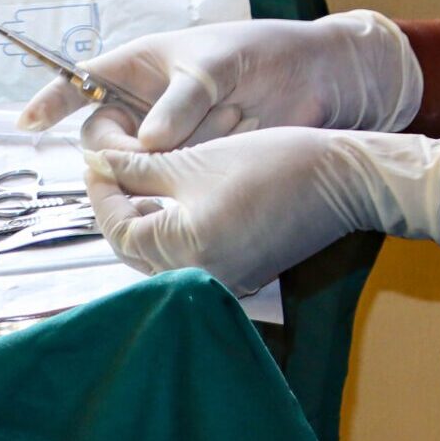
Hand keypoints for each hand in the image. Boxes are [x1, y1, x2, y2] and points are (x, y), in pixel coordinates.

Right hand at [19, 11, 424, 151]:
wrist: (317, 78)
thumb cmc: (262, 52)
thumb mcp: (218, 65)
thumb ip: (183, 100)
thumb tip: (149, 142)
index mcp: (138, 67)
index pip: (80, 82)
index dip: (50, 101)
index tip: (27, 122)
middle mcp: (144, 105)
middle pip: (105, 139)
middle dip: (123, 149)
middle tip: (155, 150)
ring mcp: (168, 137)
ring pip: (142, 164)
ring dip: (172, 157)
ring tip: (222, 125)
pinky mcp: (194, 162)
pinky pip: (176, 178)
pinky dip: (195, 170)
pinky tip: (229, 147)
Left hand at [81, 127, 439, 295]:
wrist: (343, 181)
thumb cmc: (278, 164)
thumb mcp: (196, 160)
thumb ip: (139, 167)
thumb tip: (98, 162)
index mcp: (185, 248)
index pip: (117, 226)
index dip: (101, 190)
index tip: (95, 159)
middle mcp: (201, 276)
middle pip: (135, 249)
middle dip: (119, 208)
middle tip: (111, 170)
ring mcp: (224, 281)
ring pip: (160, 257)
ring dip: (146, 222)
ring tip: (140, 183)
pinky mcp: (242, 275)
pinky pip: (190, 260)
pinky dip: (176, 234)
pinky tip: (175, 203)